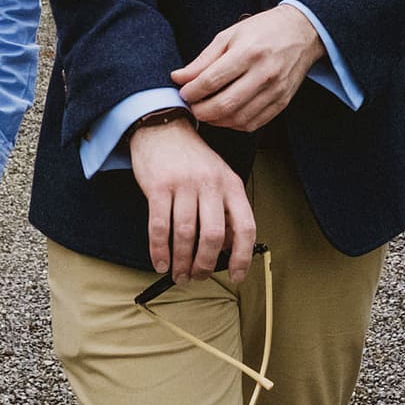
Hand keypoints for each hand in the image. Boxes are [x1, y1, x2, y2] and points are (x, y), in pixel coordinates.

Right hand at [130, 119, 255, 283]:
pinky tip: (161, 263)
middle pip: (212, 235)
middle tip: (198, 276)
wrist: (163, 129)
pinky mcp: (158, 186)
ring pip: (184, 235)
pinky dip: (159, 250)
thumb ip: (227, 210)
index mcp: (231, 184)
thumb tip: (230, 248)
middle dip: (205, 264)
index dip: (242, 256)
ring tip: (179, 275)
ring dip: (181, 262)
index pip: (245, 226)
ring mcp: (184, 184)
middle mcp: (210, 184)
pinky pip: (159, 226)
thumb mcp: (220, 178)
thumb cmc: (193, 159)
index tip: (236, 275)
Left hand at [171, 6, 324, 131]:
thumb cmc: (262, 30)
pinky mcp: (282, 102)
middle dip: (200, 111)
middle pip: (224, 104)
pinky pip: (254, 124)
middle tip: (192, 106)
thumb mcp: (229, 35)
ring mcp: (275, 91)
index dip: (191, 91)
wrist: (301, 32)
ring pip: (238, 119)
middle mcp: (264, 73)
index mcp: (248, 52)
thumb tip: (179, 78)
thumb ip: (203, 60)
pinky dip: (234, 124)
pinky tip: (225, 116)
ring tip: (206, 111)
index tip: (183, 92)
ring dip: (216, 120)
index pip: (211, 80)